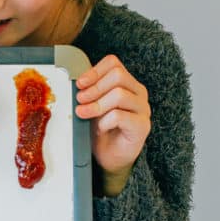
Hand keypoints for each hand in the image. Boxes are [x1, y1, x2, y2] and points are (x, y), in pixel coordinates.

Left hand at [75, 54, 150, 195]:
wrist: (109, 157)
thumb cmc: (101, 129)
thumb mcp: (92, 105)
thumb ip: (89, 92)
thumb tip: (76, 83)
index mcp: (127, 83)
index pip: (114, 64)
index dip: (94, 71)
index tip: (79, 83)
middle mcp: (138, 93)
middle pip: (118, 75)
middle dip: (94, 87)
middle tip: (80, 100)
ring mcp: (143, 109)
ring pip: (119, 94)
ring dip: (96, 105)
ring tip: (84, 114)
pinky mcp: (142, 126)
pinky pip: (119, 115)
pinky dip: (104, 121)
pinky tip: (101, 128)